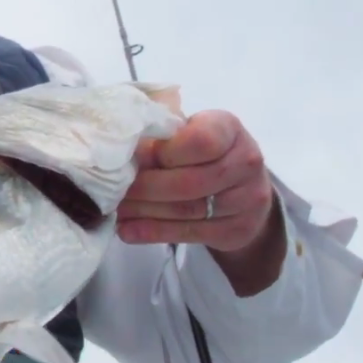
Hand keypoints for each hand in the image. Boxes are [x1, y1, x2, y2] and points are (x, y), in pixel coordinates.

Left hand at [117, 110, 277, 253]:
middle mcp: (246, 162)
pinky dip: (153, 232)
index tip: (135, 159)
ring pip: (187, 210)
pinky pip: (190, 233)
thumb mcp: (188, 133)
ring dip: (144, 212)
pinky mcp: (238, 229)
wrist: (245, 190)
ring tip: (116, 211)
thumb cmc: (203, 154)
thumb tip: (121, 150)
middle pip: (189, 181)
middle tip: (114, 192)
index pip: (199, 141)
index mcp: (228, 128)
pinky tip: (128, 230)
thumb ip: (161, 137)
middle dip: (145, 188)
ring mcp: (247, 199)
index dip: (163, 153)